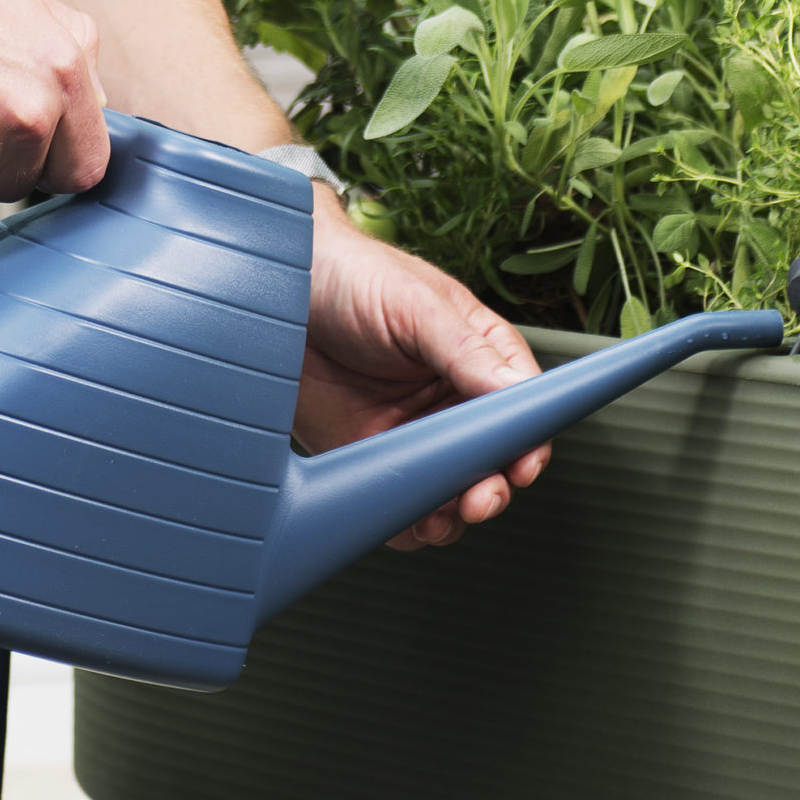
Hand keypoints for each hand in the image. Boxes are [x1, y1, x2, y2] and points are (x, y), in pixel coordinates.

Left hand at [295, 197, 551, 549]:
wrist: (272, 293)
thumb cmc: (352, 276)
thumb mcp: (416, 305)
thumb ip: (466, 350)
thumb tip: (515, 391)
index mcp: (476, 356)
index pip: (519, 406)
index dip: (526, 441)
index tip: (522, 466)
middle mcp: (450, 399)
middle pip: (491, 459)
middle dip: (491, 487)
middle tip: (478, 500)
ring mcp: (411, 431)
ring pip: (449, 490)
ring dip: (451, 514)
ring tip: (439, 519)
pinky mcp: (367, 455)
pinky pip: (399, 503)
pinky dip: (406, 522)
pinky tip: (406, 521)